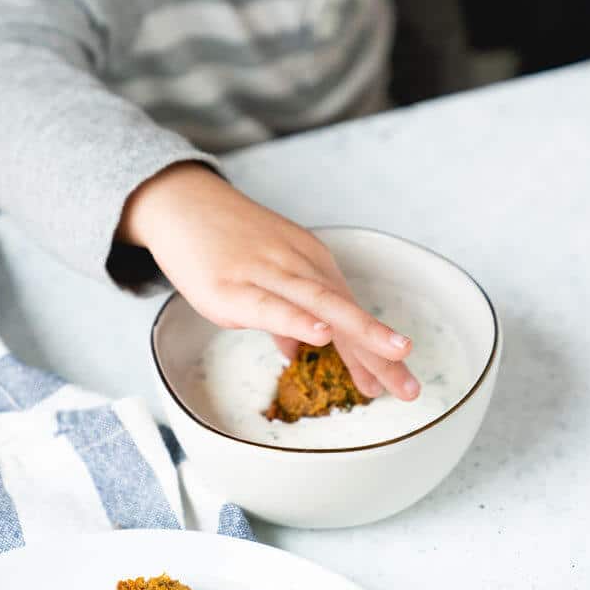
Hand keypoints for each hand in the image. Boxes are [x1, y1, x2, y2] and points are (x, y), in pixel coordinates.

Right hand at [118, 163, 419, 400]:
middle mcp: (298, 264)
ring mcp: (267, 272)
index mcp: (310, 263)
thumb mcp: (262, 276)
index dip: (373, 351)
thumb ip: (283, 316)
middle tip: (410, 388)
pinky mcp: (232, 285)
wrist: (180, 201)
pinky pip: (272, 305)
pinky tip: (321, 335)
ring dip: (359, 333)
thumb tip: (298, 352)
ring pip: (322, 305)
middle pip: (347, 310)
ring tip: (391, 357)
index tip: (398, 383)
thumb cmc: (222, 242)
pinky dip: (298, 320)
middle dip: (381, 351)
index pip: (350, 311)